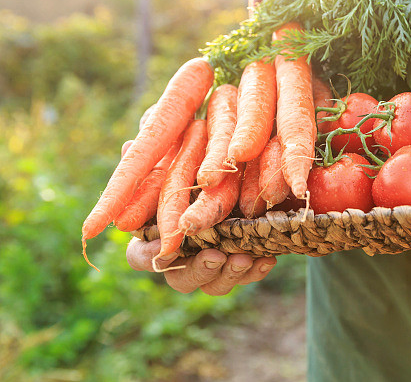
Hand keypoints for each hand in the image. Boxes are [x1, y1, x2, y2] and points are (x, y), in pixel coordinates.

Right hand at [122, 106, 275, 294]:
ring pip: (214, 283)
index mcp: (158, 230)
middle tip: (214, 255)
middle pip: (180, 278)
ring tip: (243, 257)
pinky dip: (257, 269)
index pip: (140, 255)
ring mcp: (215, 258)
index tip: (165, 248)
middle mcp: (185, 251)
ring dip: (229, 275)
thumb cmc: (202, 148)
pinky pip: (248, 275)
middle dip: (197, 270)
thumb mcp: (183, 144)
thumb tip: (128, 145)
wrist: (251, 159)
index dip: (149, 255)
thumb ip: (159, 150)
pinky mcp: (245, 256)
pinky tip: (267, 258)